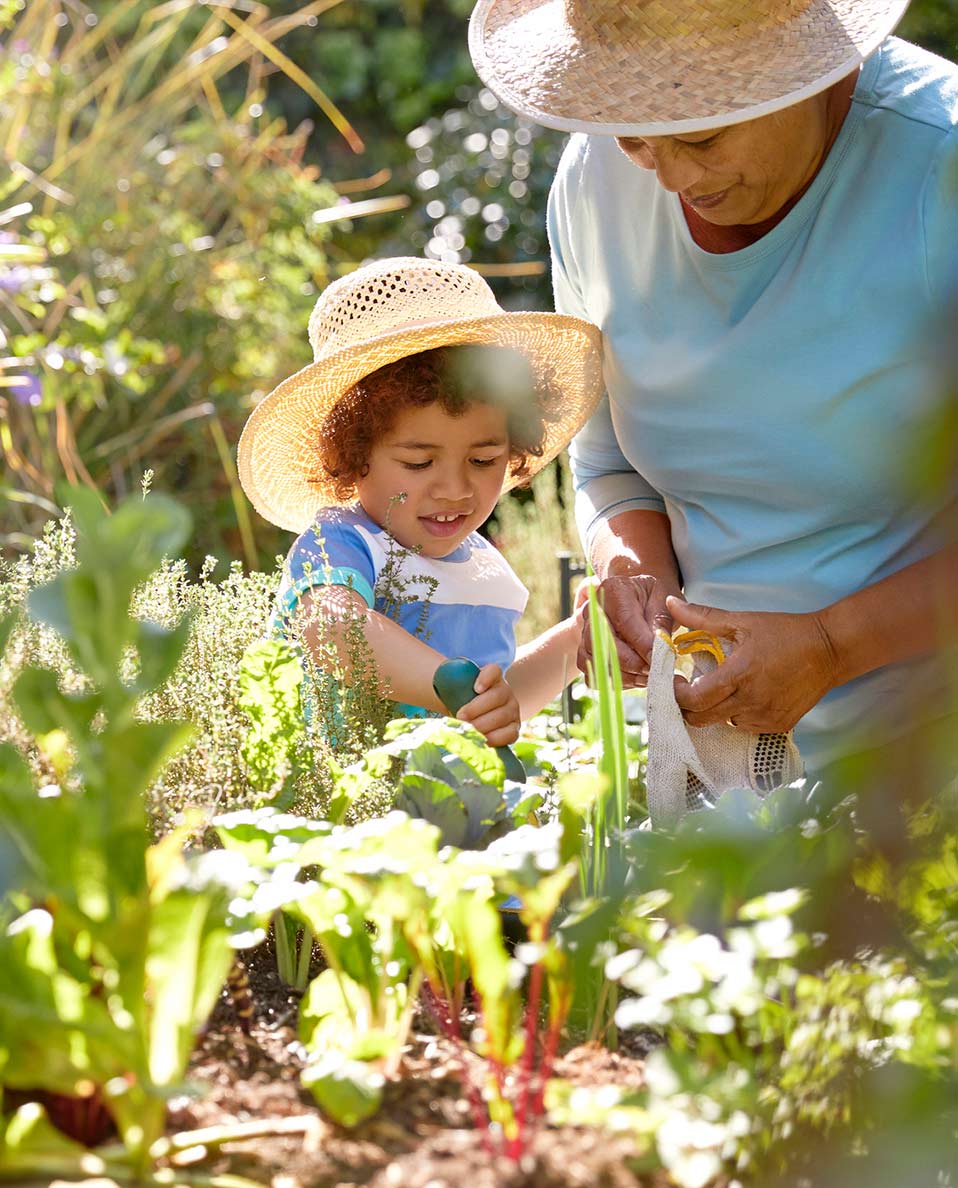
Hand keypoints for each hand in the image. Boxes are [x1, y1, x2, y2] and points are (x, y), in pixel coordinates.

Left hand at [456, 663, 520, 746]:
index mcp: (493, 677)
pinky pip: (511, 733)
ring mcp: (512, 710)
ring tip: (468, 729)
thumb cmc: (463, 701)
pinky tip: (483, 739)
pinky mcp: (514, 728)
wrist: (471, 718)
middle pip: (497, 696)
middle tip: (460, 716)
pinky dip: (496, 738)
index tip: (476, 688)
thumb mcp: (457, 690)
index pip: (493, 671)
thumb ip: (452, 687)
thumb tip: (442, 690)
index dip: (486, 678)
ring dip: (483, 724)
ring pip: (502, 716)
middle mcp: (506, 692)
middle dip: (476, 708)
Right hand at [578, 574, 681, 687]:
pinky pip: (593, 675)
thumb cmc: (651, 599)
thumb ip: (661, 624)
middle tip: (656, 671)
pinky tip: (634, 678)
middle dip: (634, 664)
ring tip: (648, 675)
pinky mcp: (584, 652)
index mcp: (613, 591)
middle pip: (607, 645)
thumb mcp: (663, 601)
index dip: (642, 645)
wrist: (634, 601)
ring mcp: (584, 632)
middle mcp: (592, 611)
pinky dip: (614, 681)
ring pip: (598, 662)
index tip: (659, 660)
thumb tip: (660, 650)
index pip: (625, 622)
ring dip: (625, 676)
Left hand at [668, 596, 839, 732]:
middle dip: (689, 707)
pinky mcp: (778, 725)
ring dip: (715, 710)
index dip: (676, 694)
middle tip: (691, 689)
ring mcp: (765, 717)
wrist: (829, 650)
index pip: (693, 700)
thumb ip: (702, 617)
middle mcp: (750, 701)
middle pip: (701, 720)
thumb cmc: (784, 632)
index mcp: (739, 674)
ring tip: (724, 687)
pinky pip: (745, 726)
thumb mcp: (742, 621)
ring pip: (722, 724)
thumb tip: (671, 604)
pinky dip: (738, 714)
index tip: (677, 680)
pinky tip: (745, 695)